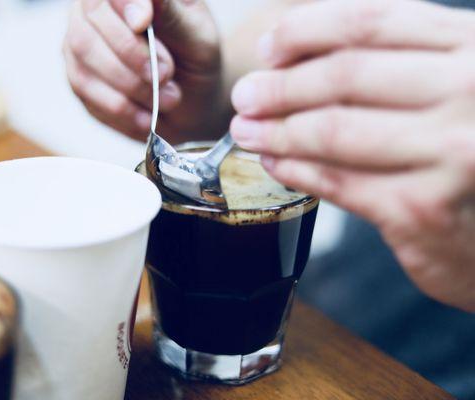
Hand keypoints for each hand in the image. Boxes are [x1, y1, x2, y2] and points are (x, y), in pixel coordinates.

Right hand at [64, 0, 226, 142]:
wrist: (191, 104)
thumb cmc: (196, 62)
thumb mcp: (198, 38)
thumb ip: (172, 16)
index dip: (125, 3)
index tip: (144, 23)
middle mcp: (98, 9)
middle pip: (92, 17)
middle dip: (132, 52)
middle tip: (167, 74)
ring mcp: (81, 41)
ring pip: (83, 53)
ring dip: (129, 84)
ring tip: (166, 99)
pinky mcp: (77, 76)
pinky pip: (84, 88)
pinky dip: (120, 107)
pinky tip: (147, 116)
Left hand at [230, 0, 474, 311]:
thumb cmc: (471, 151)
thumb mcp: (451, 88)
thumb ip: (396, 60)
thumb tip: (297, 52)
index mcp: (472, 47)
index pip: (369, 21)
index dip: (304, 31)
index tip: (267, 48)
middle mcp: (470, 92)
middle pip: (345, 75)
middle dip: (279, 86)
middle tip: (245, 97)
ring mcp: (451, 151)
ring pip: (334, 130)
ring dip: (277, 130)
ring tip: (247, 131)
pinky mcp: (423, 208)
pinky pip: (337, 181)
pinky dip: (295, 171)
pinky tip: (275, 163)